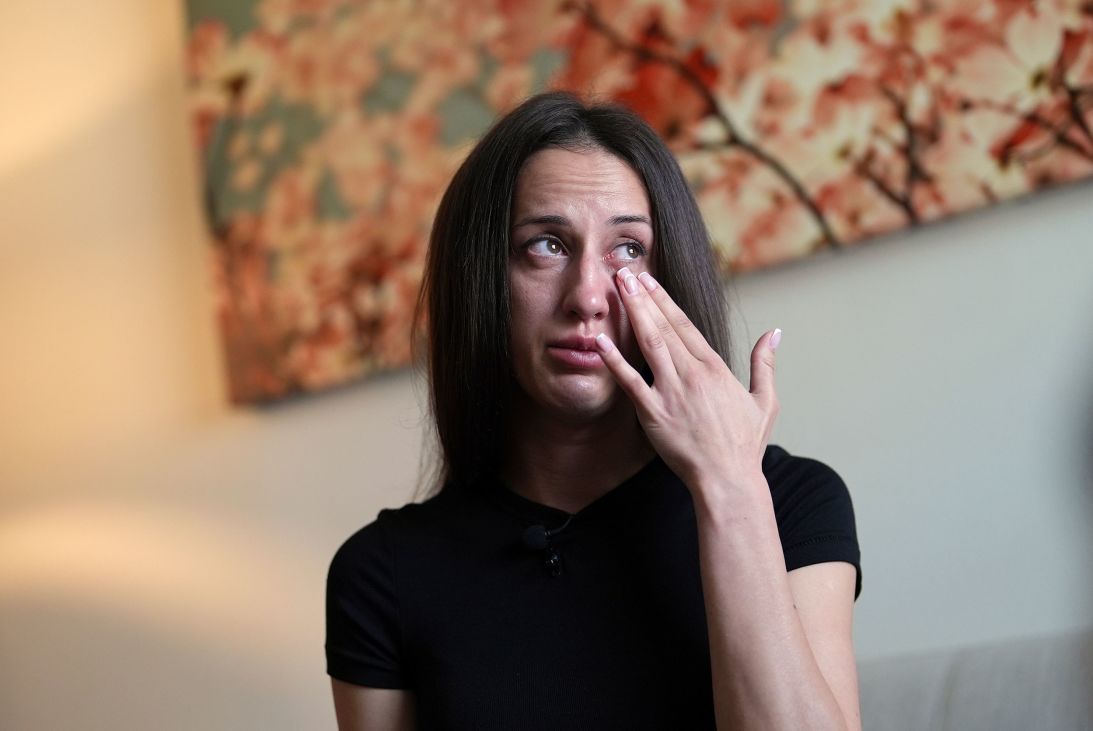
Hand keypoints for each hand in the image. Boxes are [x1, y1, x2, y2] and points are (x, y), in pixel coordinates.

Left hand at [595, 267, 780, 493]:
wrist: (728, 479)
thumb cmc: (745, 445)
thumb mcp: (765, 401)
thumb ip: (765, 364)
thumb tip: (775, 333)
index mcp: (715, 368)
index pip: (685, 325)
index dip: (664, 300)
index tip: (649, 280)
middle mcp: (692, 374)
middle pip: (663, 327)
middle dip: (643, 296)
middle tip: (624, 271)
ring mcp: (671, 392)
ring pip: (648, 343)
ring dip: (632, 313)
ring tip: (617, 289)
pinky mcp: (653, 413)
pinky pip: (630, 381)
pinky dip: (614, 359)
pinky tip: (600, 339)